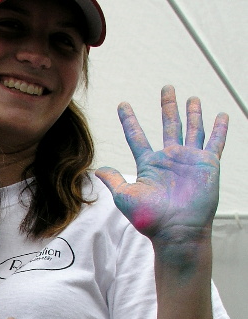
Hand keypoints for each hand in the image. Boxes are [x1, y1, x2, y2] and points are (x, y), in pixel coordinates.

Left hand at [95, 86, 227, 264]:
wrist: (176, 230)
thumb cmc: (150, 218)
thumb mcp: (125, 197)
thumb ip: (114, 181)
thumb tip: (99, 170)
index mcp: (149, 164)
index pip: (137, 136)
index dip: (129, 120)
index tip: (123, 104)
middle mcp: (169, 159)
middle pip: (168, 125)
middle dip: (168, 106)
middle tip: (167, 88)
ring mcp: (189, 160)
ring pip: (192, 129)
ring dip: (192, 113)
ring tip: (191, 98)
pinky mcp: (207, 164)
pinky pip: (215, 142)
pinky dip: (219, 128)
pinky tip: (220, 115)